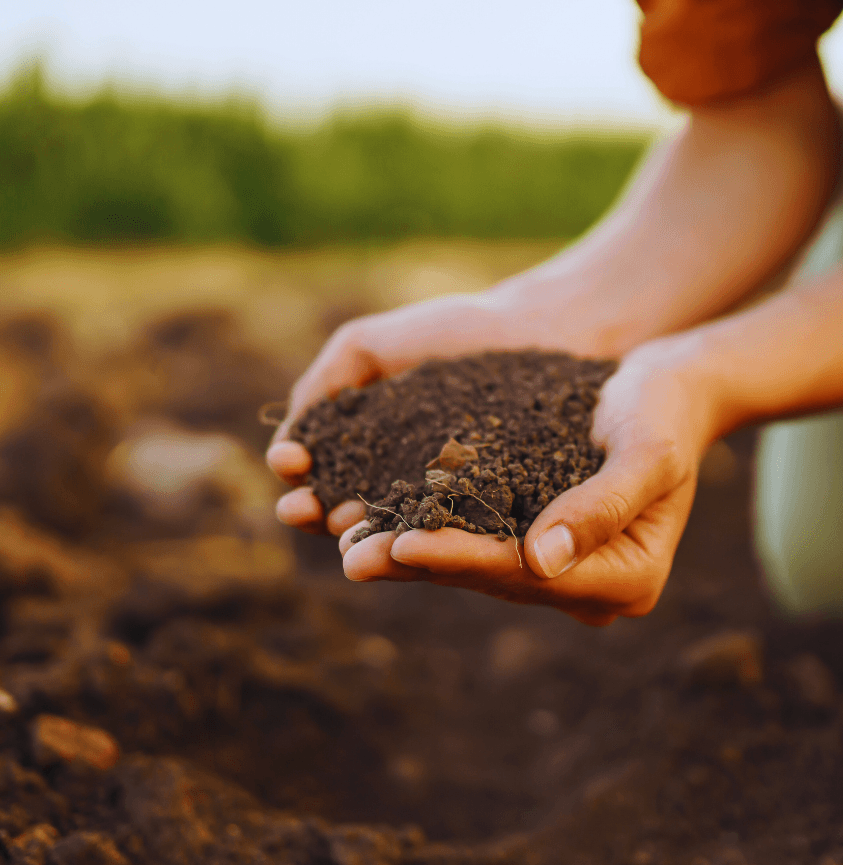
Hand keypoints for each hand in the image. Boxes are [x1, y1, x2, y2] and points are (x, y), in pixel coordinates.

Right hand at [266, 294, 505, 532]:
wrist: (533, 329)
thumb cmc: (450, 333)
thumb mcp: (369, 346)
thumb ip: (324, 383)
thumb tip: (288, 441)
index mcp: (364, 448)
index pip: (317, 470)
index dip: (296, 470)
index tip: (288, 461)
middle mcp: (396, 482)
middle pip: (343, 508)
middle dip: (314, 511)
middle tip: (300, 507)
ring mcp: (441, 501)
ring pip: (391, 528)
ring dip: (360, 534)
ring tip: (342, 527)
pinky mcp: (488, 512)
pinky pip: (453, 529)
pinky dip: (426, 536)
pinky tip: (405, 532)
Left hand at [337, 333, 717, 624]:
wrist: (668, 391)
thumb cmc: (664, 412)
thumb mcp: (647, 451)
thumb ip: (603, 505)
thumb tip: (541, 560)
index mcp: (629, 578)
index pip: (530, 574)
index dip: (464, 559)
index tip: (403, 543)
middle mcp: (593, 587)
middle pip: (496, 579)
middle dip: (423, 564)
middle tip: (352, 556)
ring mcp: (565, 570)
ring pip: (478, 567)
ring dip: (414, 555)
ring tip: (348, 543)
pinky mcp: (539, 542)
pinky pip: (478, 542)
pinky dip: (431, 531)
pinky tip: (379, 520)